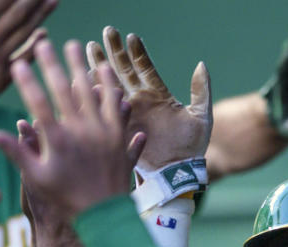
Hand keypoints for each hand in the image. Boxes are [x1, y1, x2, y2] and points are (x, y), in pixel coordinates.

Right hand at [0, 40, 143, 232]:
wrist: (104, 215)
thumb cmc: (67, 199)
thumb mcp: (38, 178)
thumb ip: (17, 153)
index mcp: (58, 141)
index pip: (37, 104)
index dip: (26, 82)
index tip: (17, 64)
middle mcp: (81, 133)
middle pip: (65, 90)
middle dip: (52, 64)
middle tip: (43, 44)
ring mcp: (103, 134)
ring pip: (93, 93)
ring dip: (83, 68)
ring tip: (76, 49)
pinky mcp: (120, 138)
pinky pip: (116, 107)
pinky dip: (111, 89)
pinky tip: (106, 74)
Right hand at [86, 27, 210, 172]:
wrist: (178, 173)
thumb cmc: (193, 147)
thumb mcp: (201, 117)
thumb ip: (201, 91)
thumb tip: (202, 64)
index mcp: (158, 95)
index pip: (144, 67)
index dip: (137, 52)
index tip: (130, 36)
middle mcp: (141, 101)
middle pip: (123, 71)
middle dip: (114, 51)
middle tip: (106, 31)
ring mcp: (128, 114)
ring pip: (110, 86)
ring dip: (99, 68)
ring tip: (89, 49)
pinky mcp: (119, 128)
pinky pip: (104, 110)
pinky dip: (94, 96)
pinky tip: (85, 81)